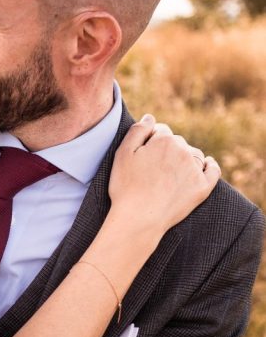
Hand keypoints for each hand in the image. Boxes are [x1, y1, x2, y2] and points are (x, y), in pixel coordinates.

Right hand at [108, 114, 220, 237]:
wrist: (138, 218)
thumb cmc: (126, 187)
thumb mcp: (122, 154)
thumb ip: (137, 131)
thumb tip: (150, 118)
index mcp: (164, 140)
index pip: (161, 131)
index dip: (150, 141)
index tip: (143, 156)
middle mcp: (183, 151)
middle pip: (177, 142)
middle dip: (167, 150)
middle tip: (153, 169)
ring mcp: (195, 170)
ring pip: (194, 155)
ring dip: (186, 158)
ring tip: (170, 174)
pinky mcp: (202, 188)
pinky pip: (213, 171)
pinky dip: (210, 166)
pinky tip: (208, 165)